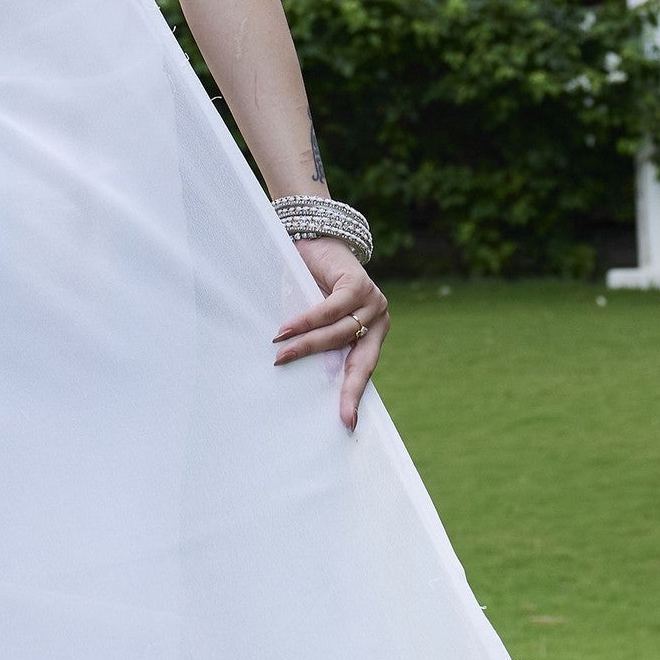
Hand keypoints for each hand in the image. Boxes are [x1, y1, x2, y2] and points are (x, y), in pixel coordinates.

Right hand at [274, 233, 388, 430]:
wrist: (318, 237)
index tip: (347, 423)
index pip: (363, 369)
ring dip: (305, 346)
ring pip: (337, 335)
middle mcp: (379, 319)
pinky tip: (285, 330)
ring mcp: (372, 301)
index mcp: (372, 332)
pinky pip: (329, 311)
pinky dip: (305, 322)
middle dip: (345, 387)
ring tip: (280, 354)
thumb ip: (321, 337)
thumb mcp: (321, 317)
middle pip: (359, 360)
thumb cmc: (313, 281)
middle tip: (338, 413)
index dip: (354, 395)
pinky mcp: (358, 285)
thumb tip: (299, 372)